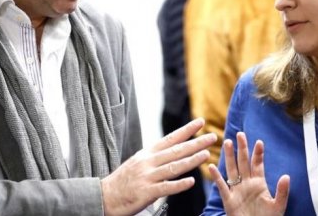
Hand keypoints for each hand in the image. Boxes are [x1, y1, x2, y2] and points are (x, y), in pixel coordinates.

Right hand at [101, 118, 216, 215]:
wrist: (104, 196)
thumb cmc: (123, 181)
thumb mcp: (137, 163)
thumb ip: (155, 158)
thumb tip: (172, 151)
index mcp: (147, 154)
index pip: (170, 139)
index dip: (186, 130)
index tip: (201, 122)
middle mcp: (148, 162)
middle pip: (176, 151)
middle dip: (196, 143)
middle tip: (213, 137)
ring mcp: (147, 177)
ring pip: (174, 167)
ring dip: (191, 160)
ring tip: (206, 154)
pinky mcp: (146, 192)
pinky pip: (166, 188)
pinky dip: (179, 185)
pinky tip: (191, 182)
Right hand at [209, 132, 289, 215]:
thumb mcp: (278, 206)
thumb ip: (282, 191)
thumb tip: (286, 176)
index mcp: (259, 184)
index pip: (257, 165)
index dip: (258, 153)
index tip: (259, 142)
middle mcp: (247, 184)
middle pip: (243, 162)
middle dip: (242, 148)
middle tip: (240, 134)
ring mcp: (237, 191)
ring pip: (232, 170)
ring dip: (229, 157)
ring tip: (227, 143)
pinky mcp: (228, 200)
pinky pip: (221, 186)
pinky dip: (216, 177)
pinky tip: (212, 167)